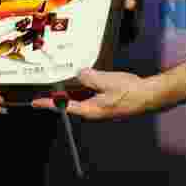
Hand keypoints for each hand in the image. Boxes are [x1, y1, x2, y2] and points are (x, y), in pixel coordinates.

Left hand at [32, 69, 147, 119]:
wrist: (149, 96)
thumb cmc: (129, 91)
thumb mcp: (106, 81)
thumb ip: (89, 77)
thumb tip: (80, 74)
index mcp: (90, 110)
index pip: (64, 107)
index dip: (49, 104)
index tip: (36, 102)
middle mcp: (93, 111)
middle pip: (71, 103)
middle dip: (60, 94)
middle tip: (48, 85)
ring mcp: (100, 108)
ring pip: (81, 98)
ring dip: (74, 89)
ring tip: (66, 78)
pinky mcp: (107, 103)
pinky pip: (90, 95)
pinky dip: (85, 87)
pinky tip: (86, 77)